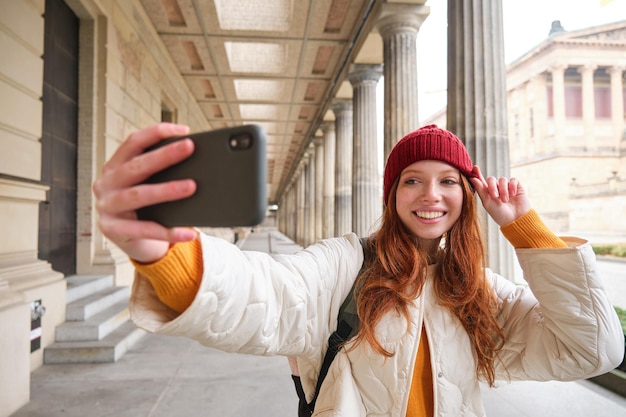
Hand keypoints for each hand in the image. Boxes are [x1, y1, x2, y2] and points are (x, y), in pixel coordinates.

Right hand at [92, 123, 197, 262]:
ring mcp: (107, 207)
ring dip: (166, 190)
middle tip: (189, 147)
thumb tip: (197, 162)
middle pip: (136, 166)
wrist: (134, 243)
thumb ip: (161, 173)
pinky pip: (144, 230)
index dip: (157, 133)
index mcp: (115, 167)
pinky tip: (188, 232)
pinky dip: (168, 231)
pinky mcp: (111, 230)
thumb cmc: (146, 208)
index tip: (184, 131)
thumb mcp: (149, 186)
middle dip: (164, 155)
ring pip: (138, 195)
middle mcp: (106, 184)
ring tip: (191, 186)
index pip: (134, 142)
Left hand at [469, 165, 530, 226]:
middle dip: (492, 187)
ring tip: (505, 200)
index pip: (481, 181)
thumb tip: (473, 178)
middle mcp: (496, 188)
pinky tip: (513, 195)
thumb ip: (480, 190)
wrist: (515, 219)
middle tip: (495, 196)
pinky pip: (513, 180)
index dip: (477, 174)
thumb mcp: (488, 202)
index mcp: (487, 193)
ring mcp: (507, 187)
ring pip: (502, 179)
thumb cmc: (500, 214)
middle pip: (491, 179)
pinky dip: (512, 186)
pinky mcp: (517, 186)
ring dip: (503, 190)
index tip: (474, 167)